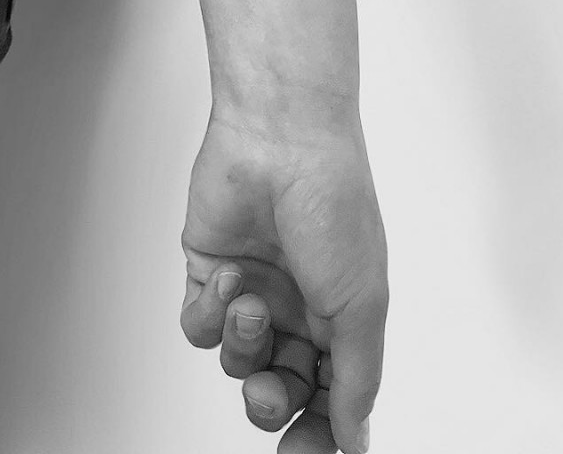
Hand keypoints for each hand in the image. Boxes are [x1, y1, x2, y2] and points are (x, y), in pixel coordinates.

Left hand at [179, 107, 387, 453]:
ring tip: (251, 305)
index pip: (332, 396)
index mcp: (343, 316)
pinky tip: (229, 278)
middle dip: (273, 403)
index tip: (312, 453)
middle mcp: (298, 308)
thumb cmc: (335, 204)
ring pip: (236, 362)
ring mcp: (253, 289)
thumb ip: (357, 378)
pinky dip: (211, 313)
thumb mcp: (362, 302)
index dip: (322, 430)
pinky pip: (200, 327)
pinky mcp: (209, 271)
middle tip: (272, 395)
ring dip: (242, 344)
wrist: (282, 139)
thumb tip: (358, 441)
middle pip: (281, 390)